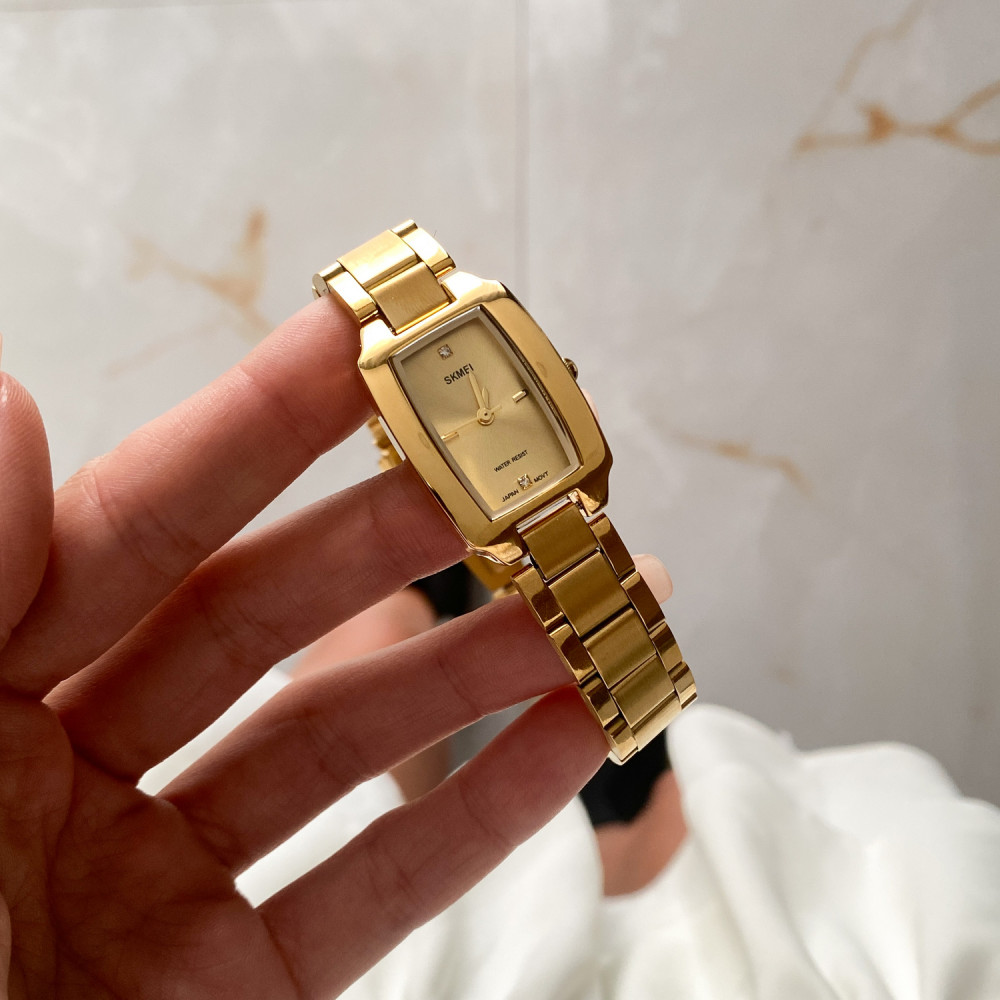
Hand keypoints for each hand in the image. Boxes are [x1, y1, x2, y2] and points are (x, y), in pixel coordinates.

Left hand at [0, 297, 609, 998]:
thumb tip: (12, 405)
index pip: (134, 519)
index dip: (255, 423)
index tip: (368, 338)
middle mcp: (60, 773)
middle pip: (258, 617)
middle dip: (391, 537)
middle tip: (508, 471)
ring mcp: (150, 887)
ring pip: (333, 747)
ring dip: (465, 672)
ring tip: (579, 603)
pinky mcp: (226, 995)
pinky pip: (363, 891)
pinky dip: (473, 818)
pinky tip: (566, 737)